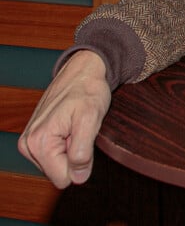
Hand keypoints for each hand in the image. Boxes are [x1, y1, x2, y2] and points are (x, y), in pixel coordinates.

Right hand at [18, 50, 110, 188]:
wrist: (82, 70)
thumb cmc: (88, 90)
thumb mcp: (90, 119)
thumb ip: (82, 152)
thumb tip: (77, 177)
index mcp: (39, 142)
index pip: (63, 178)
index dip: (80, 160)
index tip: (83, 136)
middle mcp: (29, 144)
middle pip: (58, 172)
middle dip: (73, 153)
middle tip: (80, 129)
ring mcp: (29, 141)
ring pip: (57, 164)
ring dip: (70, 147)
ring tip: (75, 125)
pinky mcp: (34, 137)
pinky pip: (54, 154)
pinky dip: (65, 142)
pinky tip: (69, 125)